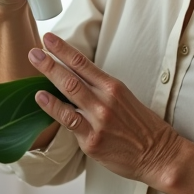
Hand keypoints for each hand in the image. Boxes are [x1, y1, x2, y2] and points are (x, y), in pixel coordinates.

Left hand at [29, 33, 184, 190]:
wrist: (159, 154)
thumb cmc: (144, 128)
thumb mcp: (126, 100)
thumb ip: (102, 91)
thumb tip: (77, 82)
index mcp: (114, 87)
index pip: (83, 63)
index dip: (64, 50)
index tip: (49, 39)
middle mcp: (105, 101)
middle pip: (72, 76)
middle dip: (50, 61)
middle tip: (34, 50)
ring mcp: (98, 121)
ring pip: (69, 93)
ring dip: (49, 77)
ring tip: (34, 66)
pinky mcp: (92, 141)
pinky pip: (69, 121)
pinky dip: (53, 108)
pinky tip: (41, 98)